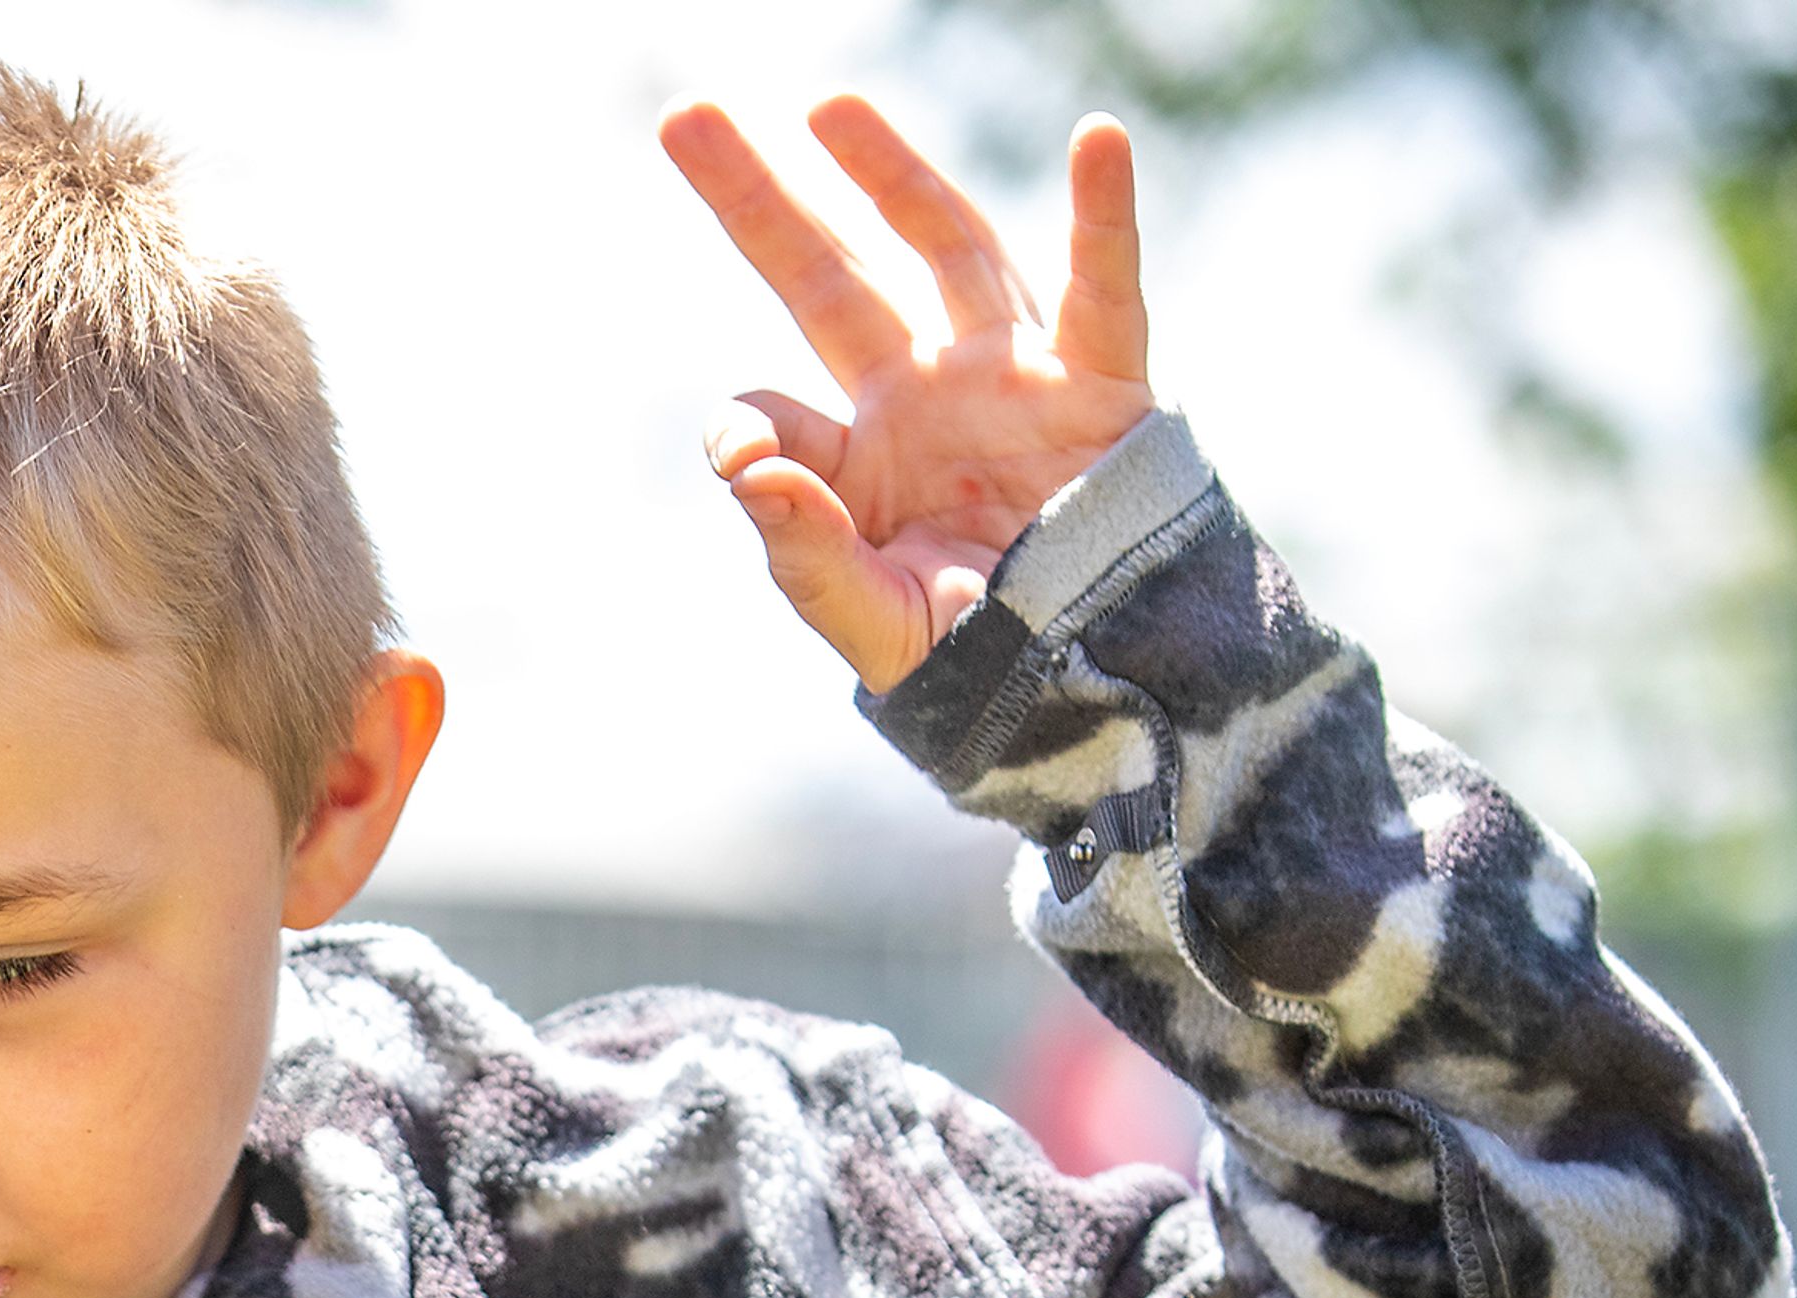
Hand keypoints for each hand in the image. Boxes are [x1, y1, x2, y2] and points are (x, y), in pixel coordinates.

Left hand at [659, 96, 1154, 692]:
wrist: (1093, 688)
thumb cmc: (976, 657)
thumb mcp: (869, 618)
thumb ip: (801, 551)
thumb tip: (743, 462)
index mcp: (856, 457)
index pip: (771, 406)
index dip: (748, 425)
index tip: (748, 460)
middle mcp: (925, 392)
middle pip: (828, 275)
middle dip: (764, 198)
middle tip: (690, 117)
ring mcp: (1012, 376)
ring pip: (948, 248)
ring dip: (892, 175)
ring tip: (829, 109)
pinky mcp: (1101, 386)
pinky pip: (1106, 290)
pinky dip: (1106, 216)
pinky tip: (1097, 139)